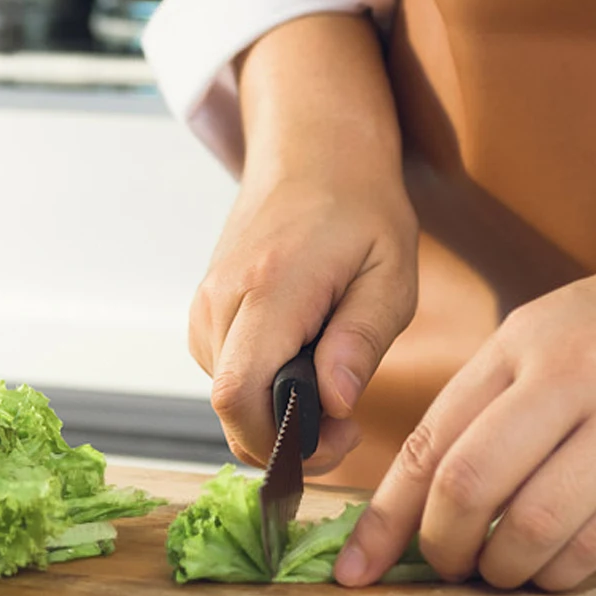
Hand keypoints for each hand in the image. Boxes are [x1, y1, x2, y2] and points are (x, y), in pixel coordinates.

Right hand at [192, 166, 419, 468]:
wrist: (312, 154)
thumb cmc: (361, 212)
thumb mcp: (390, 275)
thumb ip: (361, 341)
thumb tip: (334, 405)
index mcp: (270, 288)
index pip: (237, 394)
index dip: (277, 440)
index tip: (336, 438)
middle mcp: (221, 299)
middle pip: (228, 407)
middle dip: (286, 436)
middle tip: (346, 424)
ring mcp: (205, 305)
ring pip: (227, 397)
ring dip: (276, 411)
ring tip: (331, 380)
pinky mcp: (205, 311)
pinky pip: (227, 374)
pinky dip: (263, 387)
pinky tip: (303, 362)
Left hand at [333, 232, 595, 592]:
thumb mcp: (544, 331)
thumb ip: (485, 402)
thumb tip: (420, 497)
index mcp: (522, 342)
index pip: (431, 442)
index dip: (385, 516)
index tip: (355, 565)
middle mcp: (572, 377)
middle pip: (469, 486)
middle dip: (441, 546)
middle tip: (444, 564)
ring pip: (533, 526)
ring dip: (502, 569)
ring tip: (500, 569)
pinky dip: (561, 571)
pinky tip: (553, 567)